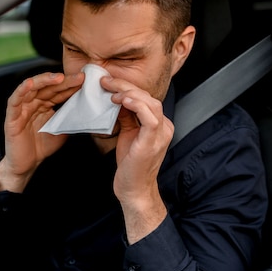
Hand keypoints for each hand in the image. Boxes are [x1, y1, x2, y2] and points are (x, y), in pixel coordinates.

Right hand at [0, 71, 83, 191]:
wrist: (27, 164)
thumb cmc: (42, 147)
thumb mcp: (62, 131)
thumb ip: (70, 119)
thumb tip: (87, 111)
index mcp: (44, 105)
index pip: (58, 91)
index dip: (70, 86)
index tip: (84, 81)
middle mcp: (33, 103)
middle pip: (47, 87)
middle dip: (63, 81)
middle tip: (78, 77)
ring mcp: (22, 108)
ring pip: (31, 88)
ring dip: (44, 81)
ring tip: (59, 77)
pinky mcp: (12, 117)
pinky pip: (15, 101)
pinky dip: (21, 91)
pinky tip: (30, 84)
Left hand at [100, 75, 170, 242]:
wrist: (133, 190)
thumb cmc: (131, 166)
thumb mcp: (127, 135)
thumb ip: (126, 116)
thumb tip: (116, 98)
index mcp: (160, 125)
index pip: (146, 98)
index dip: (127, 87)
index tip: (109, 81)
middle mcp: (164, 127)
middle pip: (148, 96)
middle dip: (125, 85)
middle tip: (106, 80)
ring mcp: (161, 134)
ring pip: (150, 102)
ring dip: (128, 92)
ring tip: (111, 90)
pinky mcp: (153, 142)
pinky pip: (149, 117)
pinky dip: (136, 105)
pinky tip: (122, 100)